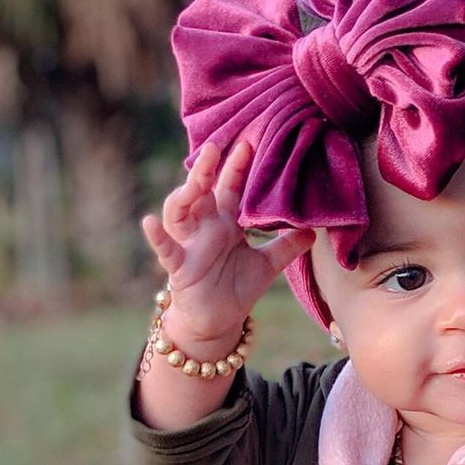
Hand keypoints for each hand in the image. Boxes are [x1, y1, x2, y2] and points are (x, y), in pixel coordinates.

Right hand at [142, 141, 314, 342]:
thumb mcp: (268, 264)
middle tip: (215, 146)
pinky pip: (164, 249)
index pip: (230, 187)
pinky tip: (149, 222)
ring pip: (178, 213)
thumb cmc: (236, 287)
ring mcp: (189, 245)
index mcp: (224, 222)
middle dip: (206, 169)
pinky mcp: (178, 267)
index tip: (248, 143)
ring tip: (193, 182)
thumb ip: (288, 246)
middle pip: (201, 191)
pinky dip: (157, 236)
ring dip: (183, 195)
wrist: (217, 322)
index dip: (237, 166)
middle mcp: (204, 228)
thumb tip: (315, 229)